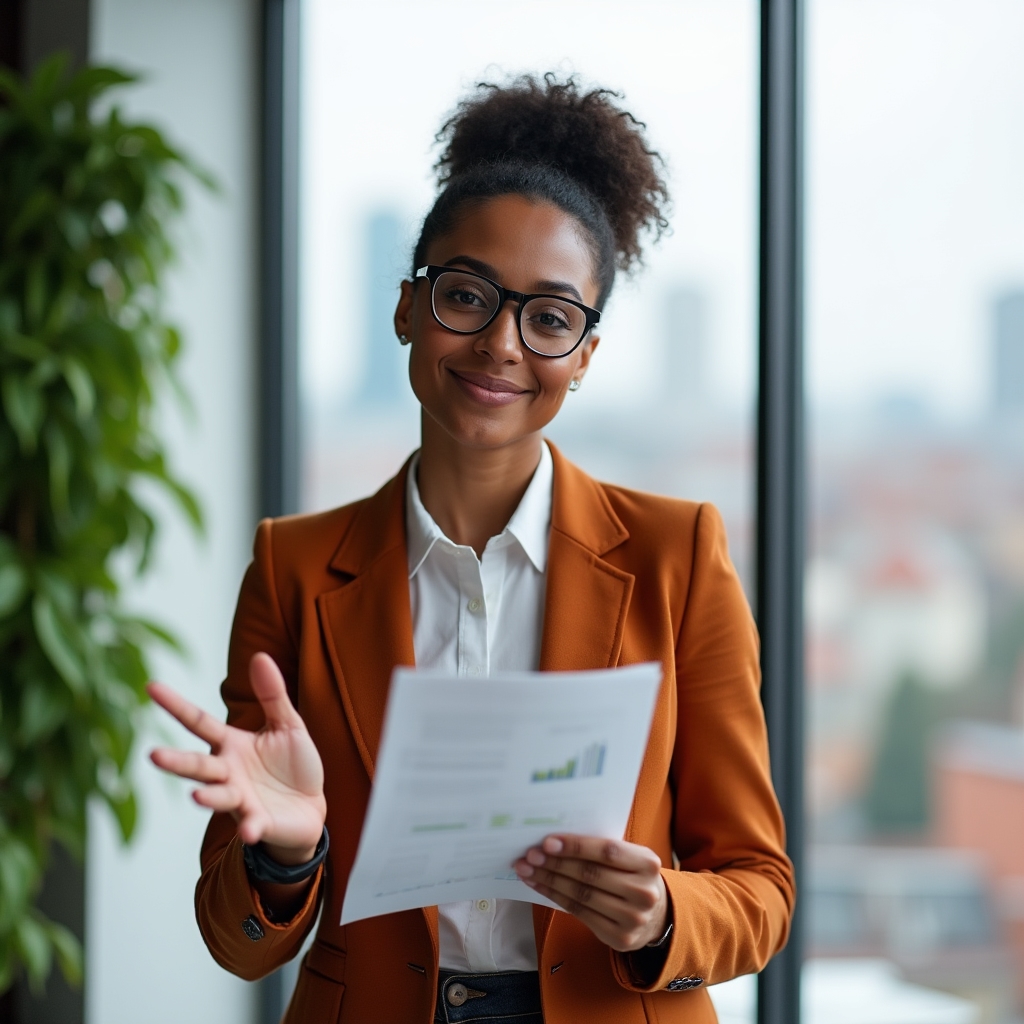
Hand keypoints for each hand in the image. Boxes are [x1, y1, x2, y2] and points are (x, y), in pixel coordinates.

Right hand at [148, 652, 326, 863]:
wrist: (311, 807)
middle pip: (197, 765)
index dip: (175, 705)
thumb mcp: (287, 723)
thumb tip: (260, 655)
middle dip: (176, 762)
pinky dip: (249, 828)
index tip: (151, 687)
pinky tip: (248, 829)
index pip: (198, 721)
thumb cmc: (293, 764)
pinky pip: (251, 825)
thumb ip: (272, 694)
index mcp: (231, 744)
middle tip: (153, 755)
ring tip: (197, 796)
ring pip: (218, 797)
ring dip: (208, 797)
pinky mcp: (258, 822)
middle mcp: (227, 772)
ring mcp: (240, 799)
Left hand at [514, 835, 668, 951]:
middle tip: (530, 855)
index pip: (607, 851)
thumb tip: (556, 841)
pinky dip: (555, 898)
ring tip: (528, 870)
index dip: (576, 846)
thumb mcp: (630, 858)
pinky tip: (540, 886)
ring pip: (581, 896)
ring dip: (549, 881)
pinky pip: (579, 913)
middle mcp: (644, 892)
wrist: (656, 916)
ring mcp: (633, 918)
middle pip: (590, 875)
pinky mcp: (620, 938)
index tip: (548, 842)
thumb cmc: (632, 876)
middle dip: (555, 863)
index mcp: (648, 864)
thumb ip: (603, 850)